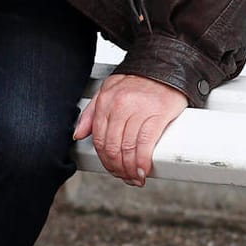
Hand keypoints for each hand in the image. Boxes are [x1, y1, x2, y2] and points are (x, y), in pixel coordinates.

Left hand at [72, 73, 188, 186]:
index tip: (111, 168)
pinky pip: (145, 144)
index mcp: (106, 101)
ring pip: (127, 149)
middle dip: (117, 168)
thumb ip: (92, 112)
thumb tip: (79, 134)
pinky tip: (143, 170)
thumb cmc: (140, 81)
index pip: (99, 139)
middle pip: (112, 147)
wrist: (167, 67)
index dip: (104, 160)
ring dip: (130, 169)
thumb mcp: (109, 90)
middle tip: (124, 176)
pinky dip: (142, 162)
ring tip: (135, 177)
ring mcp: (139, 110)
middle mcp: (120, 105)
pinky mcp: (158, 115)